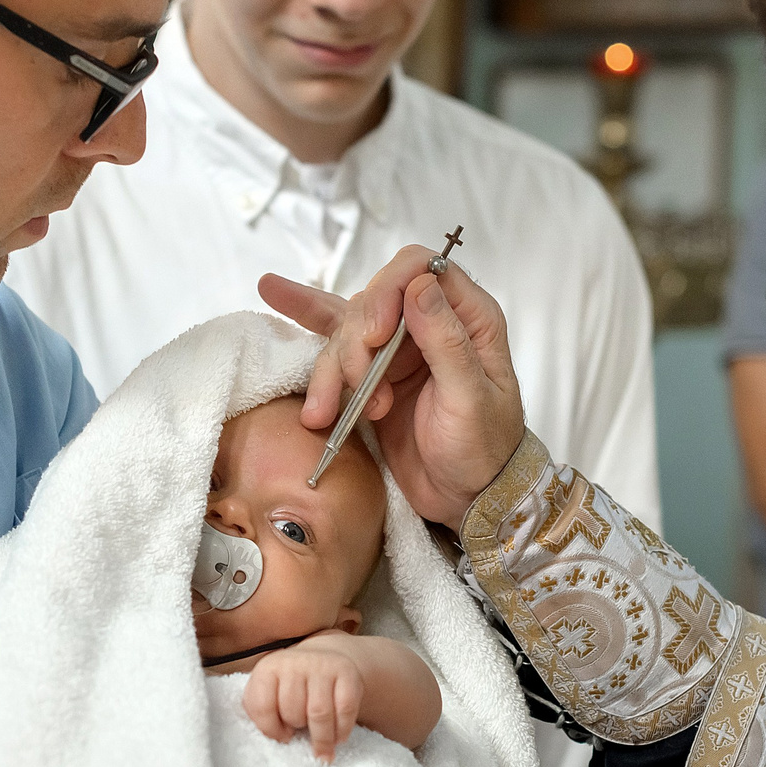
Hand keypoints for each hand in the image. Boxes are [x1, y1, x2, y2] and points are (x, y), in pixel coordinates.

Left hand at [246, 637, 365, 759]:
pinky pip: (345, 709)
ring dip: (321, 737)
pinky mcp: (347, 672)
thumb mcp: (266, 693)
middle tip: (301, 731)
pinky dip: (342, 730)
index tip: (282, 736)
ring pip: (319, 713)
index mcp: (268, 669)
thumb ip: (261, 714)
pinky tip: (338, 737)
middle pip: (293, 710)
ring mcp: (322, 665)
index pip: (262, 706)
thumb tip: (277, 738)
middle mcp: (294, 663)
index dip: (271, 730)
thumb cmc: (290, 686)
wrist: (323, 659)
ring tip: (322, 747)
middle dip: (297, 727)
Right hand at [258, 246, 525, 526]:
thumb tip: (421, 283)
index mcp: (467, 317)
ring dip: (332, 371)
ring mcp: (398, 350)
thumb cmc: (484, 449)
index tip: (376, 334)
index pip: (419, 268)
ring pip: (346, 332)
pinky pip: (335, 350)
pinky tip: (281, 319)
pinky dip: (312, 351)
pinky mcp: (373, 376)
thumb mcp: (471, 398)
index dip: (389, 290)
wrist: (468, 498)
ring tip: (328, 414)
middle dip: (356, 343)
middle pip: (373, 301)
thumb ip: (447, 341)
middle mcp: (429, 323)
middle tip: (360, 387)